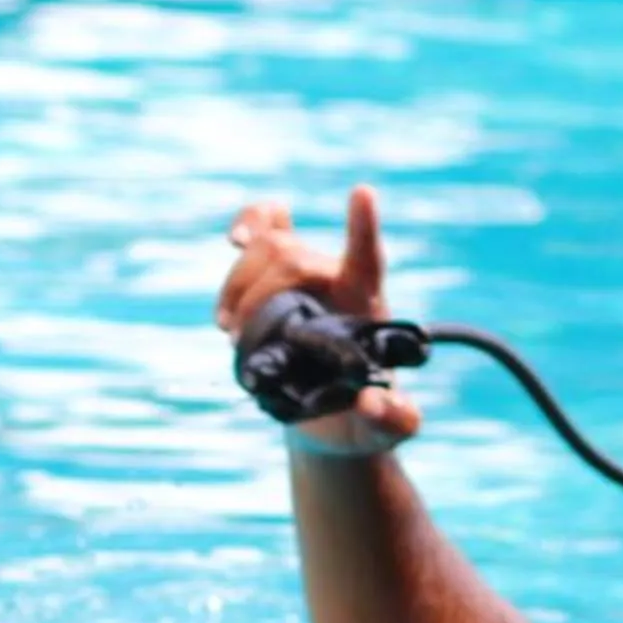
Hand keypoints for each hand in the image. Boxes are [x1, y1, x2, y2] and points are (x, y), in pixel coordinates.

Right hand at [216, 186, 421, 458]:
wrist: (332, 418)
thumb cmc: (364, 420)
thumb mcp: (384, 430)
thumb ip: (392, 420)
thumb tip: (372, 401)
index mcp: (366, 305)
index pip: (367, 260)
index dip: (362, 227)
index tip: (362, 192)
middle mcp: (336, 279)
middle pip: (293, 256)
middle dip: (258, 293)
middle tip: (240, 340)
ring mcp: (306, 272)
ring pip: (269, 244)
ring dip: (238, 282)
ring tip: (231, 329)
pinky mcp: (277, 274)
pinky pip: (264, 226)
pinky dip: (247, 223)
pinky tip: (234, 238)